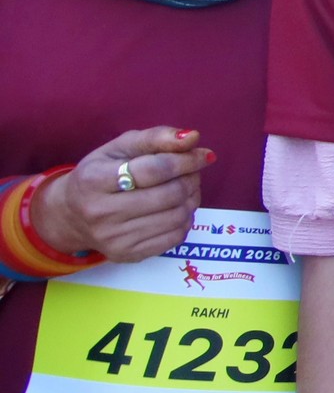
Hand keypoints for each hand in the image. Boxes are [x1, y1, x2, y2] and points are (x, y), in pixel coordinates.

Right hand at [34, 129, 213, 262]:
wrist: (71, 215)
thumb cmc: (100, 174)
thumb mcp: (119, 148)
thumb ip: (155, 138)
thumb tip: (193, 137)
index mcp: (93, 180)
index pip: (153, 170)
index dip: (185, 160)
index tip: (203, 155)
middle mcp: (100, 212)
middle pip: (169, 194)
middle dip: (191, 179)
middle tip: (193, 172)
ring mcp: (114, 238)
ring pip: (177, 216)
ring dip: (192, 199)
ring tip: (186, 189)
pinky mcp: (128, 254)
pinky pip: (175, 237)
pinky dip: (185, 220)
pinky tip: (177, 209)